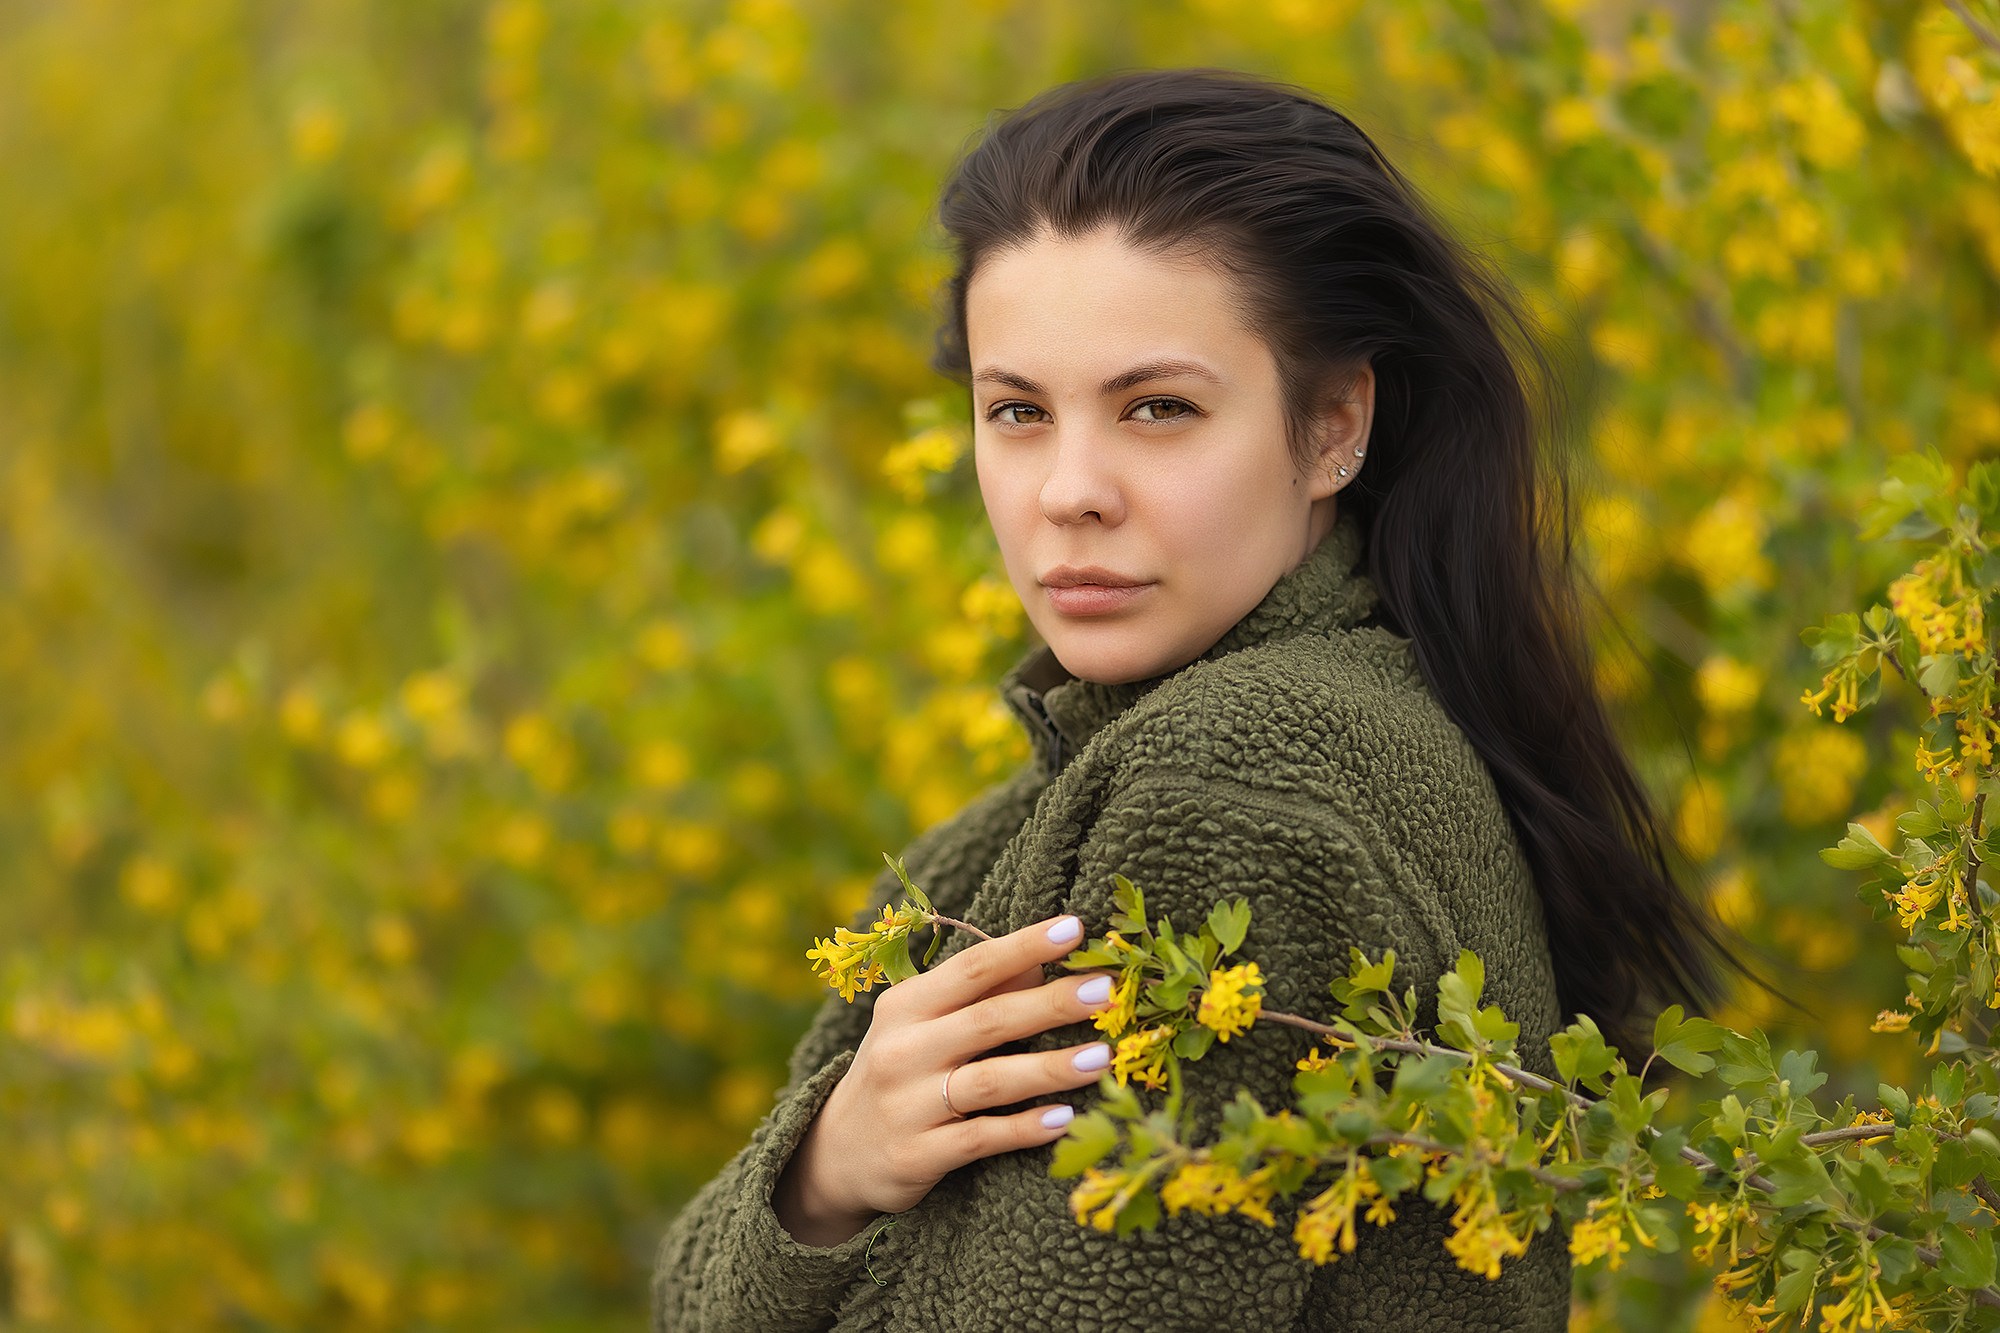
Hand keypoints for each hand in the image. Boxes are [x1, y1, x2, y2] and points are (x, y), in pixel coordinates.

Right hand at [772, 913, 1114, 1246]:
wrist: (838, 1153)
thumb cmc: (900, 1073)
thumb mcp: (923, 1027)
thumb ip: (978, 996)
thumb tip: (1042, 962)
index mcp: (905, 1006)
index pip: (972, 967)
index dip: (1024, 946)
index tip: (1075, 928)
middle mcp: (902, 1050)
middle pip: (988, 1020)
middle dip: (1050, 1004)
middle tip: (1106, 990)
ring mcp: (906, 1105)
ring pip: (989, 1081)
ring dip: (1049, 1068)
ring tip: (1101, 1058)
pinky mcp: (915, 1155)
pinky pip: (979, 1139)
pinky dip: (1023, 1129)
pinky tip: (1063, 1119)